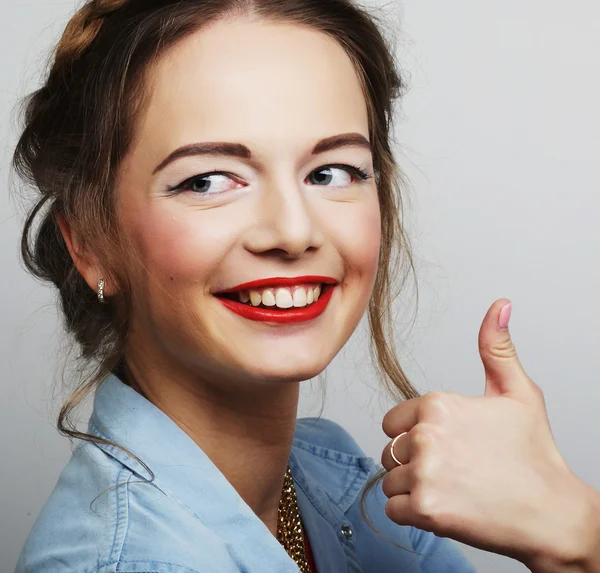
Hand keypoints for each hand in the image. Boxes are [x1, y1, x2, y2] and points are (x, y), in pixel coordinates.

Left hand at [380, 299, 593, 568]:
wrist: (553, 514)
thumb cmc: (535, 455)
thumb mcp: (519, 394)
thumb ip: (497, 349)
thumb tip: (500, 306)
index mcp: (438, 404)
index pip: (392, 421)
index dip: (416, 435)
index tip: (449, 446)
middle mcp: (425, 434)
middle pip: (389, 449)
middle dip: (413, 461)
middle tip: (455, 470)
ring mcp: (423, 471)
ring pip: (390, 480)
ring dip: (413, 488)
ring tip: (454, 488)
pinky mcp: (425, 508)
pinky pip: (393, 509)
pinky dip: (414, 514)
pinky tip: (448, 507)